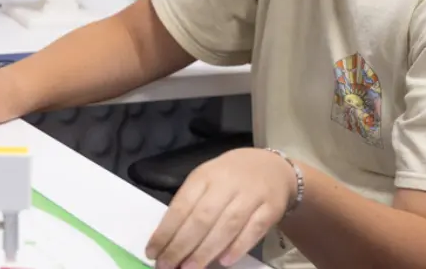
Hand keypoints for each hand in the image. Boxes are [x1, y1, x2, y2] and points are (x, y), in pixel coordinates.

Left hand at [146, 148, 296, 268]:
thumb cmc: (231, 177)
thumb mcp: (206, 180)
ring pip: (227, 225)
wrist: (273, 167)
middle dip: (181, 245)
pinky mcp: (272, 208)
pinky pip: (254, 229)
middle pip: (202, 217)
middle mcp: (227, 183)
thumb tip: (168, 240)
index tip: (152, 252)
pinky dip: (238, 246)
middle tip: (167, 266)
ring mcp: (251, 195)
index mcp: (205, 175)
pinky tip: (224, 261)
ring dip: (206, 250)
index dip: (166, 231)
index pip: (181, 205)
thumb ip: (190, 205)